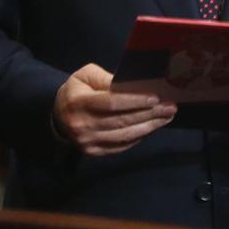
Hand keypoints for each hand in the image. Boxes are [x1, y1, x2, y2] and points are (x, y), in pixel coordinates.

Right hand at [52, 64, 175, 155]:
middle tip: (171, 107)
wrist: (58, 117)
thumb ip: (106, 78)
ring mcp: (87, 142)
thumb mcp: (86, 76)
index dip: (135, 101)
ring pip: (124, 136)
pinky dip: (138, 137)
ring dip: (149, 127)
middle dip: (150, 114)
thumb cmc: (76, 91)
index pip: (111, 103)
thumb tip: (132, 84)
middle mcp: (82, 125)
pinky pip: (120, 146)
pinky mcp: (93, 152)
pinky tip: (152, 128)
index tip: (156, 98)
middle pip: (121, 121)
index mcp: (79, 103)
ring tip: (167, 117)